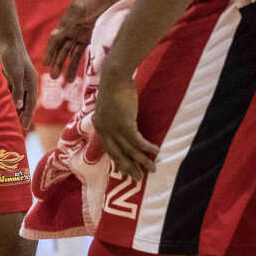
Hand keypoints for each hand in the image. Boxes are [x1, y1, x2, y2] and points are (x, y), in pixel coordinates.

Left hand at [0, 34, 37, 128]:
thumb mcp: (15, 74)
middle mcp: (27, 81)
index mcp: (32, 82)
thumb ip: (17, 90)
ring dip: (15, 107)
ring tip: (10, 119)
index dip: (27, 116)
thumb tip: (19, 107)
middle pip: (25, 101)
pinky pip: (10, 90)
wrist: (6, 39)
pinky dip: (8, 97)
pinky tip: (3, 104)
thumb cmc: (12, 55)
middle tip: (18, 128)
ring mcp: (19, 78)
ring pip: (17, 96)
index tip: (24, 128)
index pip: (30, 104)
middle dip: (22, 114)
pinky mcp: (11, 74)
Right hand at [43, 0, 98, 83]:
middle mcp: (71, 30)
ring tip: (68, 81)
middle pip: (62, 50)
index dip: (49, 53)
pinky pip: (85, 52)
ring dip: (69, 66)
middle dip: (58, 63)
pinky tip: (81, 72)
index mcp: (65, 23)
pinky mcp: (93, 37)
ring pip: (73, 53)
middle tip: (54, 77)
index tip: (45, 64)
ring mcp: (82, 34)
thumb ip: (67, 24)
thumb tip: (53, 35)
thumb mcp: (79, 10)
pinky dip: (82, 61)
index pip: (54, 41)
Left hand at [93, 62, 157, 180]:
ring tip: (152, 169)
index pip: (109, 150)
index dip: (118, 162)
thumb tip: (124, 122)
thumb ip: (113, 116)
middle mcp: (105, 130)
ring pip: (130, 150)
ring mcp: (114, 128)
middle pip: (118, 155)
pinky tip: (156, 152)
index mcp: (100, 126)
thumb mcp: (110, 105)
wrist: (115, 76)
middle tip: (138, 178)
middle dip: (129, 168)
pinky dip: (147, 148)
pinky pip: (138, 141)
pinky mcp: (125, 124)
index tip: (125, 172)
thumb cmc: (114, 86)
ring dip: (142, 161)